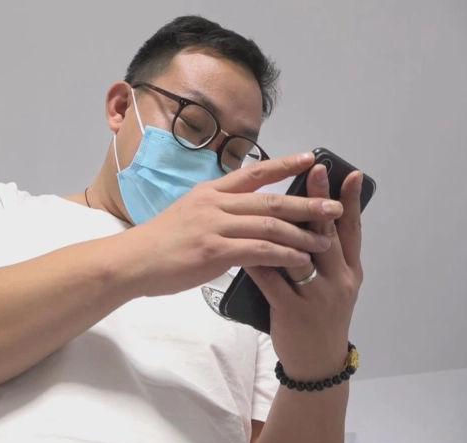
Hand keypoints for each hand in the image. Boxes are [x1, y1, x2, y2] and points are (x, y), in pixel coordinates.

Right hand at [124, 152, 344, 297]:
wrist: (132, 261)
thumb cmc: (158, 244)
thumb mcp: (187, 216)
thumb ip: (216, 214)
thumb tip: (239, 221)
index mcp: (210, 192)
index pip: (253, 173)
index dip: (284, 164)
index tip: (311, 158)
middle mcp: (215, 204)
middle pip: (271, 199)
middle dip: (307, 203)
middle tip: (335, 207)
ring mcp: (214, 226)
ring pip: (269, 225)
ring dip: (302, 233)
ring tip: (326, 240)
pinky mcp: (214, 251)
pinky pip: (258, 250)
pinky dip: (284, 255)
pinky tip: (300, 261)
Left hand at [246, 164, 364, 380]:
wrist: (316, 362)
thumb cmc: (321, 316)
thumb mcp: (333, 284)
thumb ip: (325, 255)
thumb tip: (308, 216)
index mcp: (350, 270)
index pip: (352, 229)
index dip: (350, 201)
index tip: (348, 172)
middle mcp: (339, 279)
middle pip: (327, 233)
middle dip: (319, 200)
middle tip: (316, 171)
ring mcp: (316, 295)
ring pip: (299, 254)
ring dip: (284, 225)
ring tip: (272, 200)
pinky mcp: (292, 310)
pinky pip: (270, 279)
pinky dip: (256, 258)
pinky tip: (243, 243)